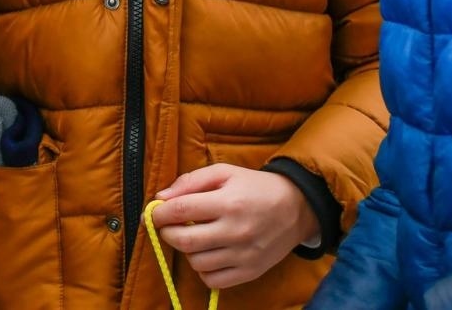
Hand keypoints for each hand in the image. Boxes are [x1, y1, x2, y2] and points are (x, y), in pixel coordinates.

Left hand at [151, 164, 319, 289]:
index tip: (155, 213)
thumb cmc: (255, 187)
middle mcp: (235, 230)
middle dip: (167, 233)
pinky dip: (202, 269)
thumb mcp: (225, 173)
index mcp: (228, 201)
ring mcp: (243, 254)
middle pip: (184, 240)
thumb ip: (191, 181)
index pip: (181, 210)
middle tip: (169, 226)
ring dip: (187, 250)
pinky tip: (207, 254)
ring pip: (196, 262)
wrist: (296, 208)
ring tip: (194, 237)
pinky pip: (212, 280)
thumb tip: (162, 198)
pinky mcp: (250, 271)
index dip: (160, 213)